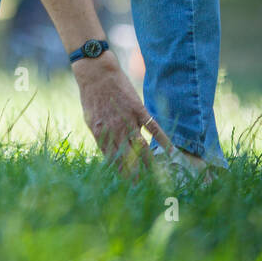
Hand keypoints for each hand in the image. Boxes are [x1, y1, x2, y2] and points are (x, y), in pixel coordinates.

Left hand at [75, 52, 171, 176]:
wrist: (97, 74)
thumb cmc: (91, 96)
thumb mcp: (91, 120)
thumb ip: (101, 135)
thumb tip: (108, 151)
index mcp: (101, 134)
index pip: (113, 160)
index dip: (120, 173)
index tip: (128, 184)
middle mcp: (115, 130)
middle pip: (127, 158)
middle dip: (135, 174)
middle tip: (142, 186)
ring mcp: (128, 120)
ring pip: (141, 147)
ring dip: (149, 162)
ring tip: (156, 175)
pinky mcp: (138, 110)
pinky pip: (153, 128)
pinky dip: (163, 139)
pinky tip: (170, 150)